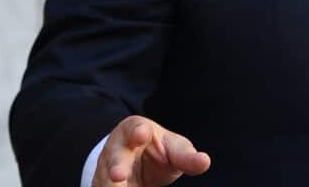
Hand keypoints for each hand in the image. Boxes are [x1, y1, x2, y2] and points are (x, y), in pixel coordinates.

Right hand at [93, 115, 210, 186]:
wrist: (137, 162)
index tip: (143, 133)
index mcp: (134, 130)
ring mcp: (106, 170)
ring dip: (110, 186)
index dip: (138, 131)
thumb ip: (186, 156)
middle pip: (114, 157)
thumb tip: (205, 162)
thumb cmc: (158, 150)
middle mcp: (116, 149)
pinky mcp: (103, 186)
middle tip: (119, 175)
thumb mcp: (174, 149)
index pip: (134, 128)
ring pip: (105, 180)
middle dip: (116, 166)